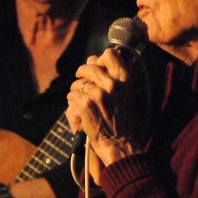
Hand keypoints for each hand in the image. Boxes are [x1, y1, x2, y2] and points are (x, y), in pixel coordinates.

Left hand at [66, 49, 139, 169]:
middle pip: (89, 65)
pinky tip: (79, 109)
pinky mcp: (86, 104)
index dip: (99, 59)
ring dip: (76, 90)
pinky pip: (72, 95)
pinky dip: (73, 101)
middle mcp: (112, 84)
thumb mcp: (125, 94)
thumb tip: (94, 59)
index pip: (110, 54)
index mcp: (125, 79)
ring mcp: (98, 94)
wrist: (119, 143)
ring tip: (82, 99)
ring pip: (78, 82)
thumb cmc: (122, 120)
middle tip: (80, 78)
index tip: (96, 66)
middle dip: (82, 72)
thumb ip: (113, 76)